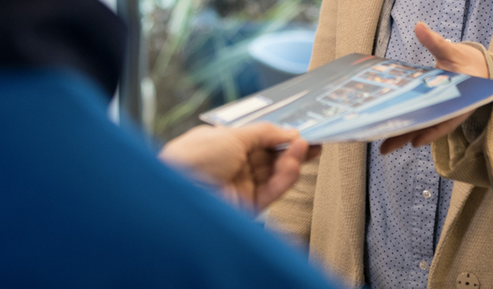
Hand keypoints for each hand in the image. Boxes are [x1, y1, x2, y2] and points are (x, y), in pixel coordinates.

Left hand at [159, 123, 320, 210]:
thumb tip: (288, 131)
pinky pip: (272, 190)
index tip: (302, 131)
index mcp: (224, 144)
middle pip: (270, 156)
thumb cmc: (195, 156)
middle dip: (292, 148)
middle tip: (315, 141)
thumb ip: (264, 133)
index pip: (259, 139)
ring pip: (274, 173)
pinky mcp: (248, 205)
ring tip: (305, 147)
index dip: (280, 135)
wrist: (178, 190)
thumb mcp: (232, 135)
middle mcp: (232, 165)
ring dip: (291, 160)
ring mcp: (240, 185)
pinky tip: (294, 162)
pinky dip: (286, 177)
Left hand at [379, 22, 489, 154]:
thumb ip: (435, 42)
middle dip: (406, 138)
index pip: (446, 119)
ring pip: (419, 127)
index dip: (431, 132)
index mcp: (459, 101)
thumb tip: (419, 27)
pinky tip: (389, 135)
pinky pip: (417, 121)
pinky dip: (405, 128)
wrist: (475, 68)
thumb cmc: (465, 62)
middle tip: (385, 149)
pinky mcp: (430, 110)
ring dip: (401, 137)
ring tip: (383, 148)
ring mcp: (438, 112)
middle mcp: (447, 111)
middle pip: (426, 127)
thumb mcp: (452, 52)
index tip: (416, 141)